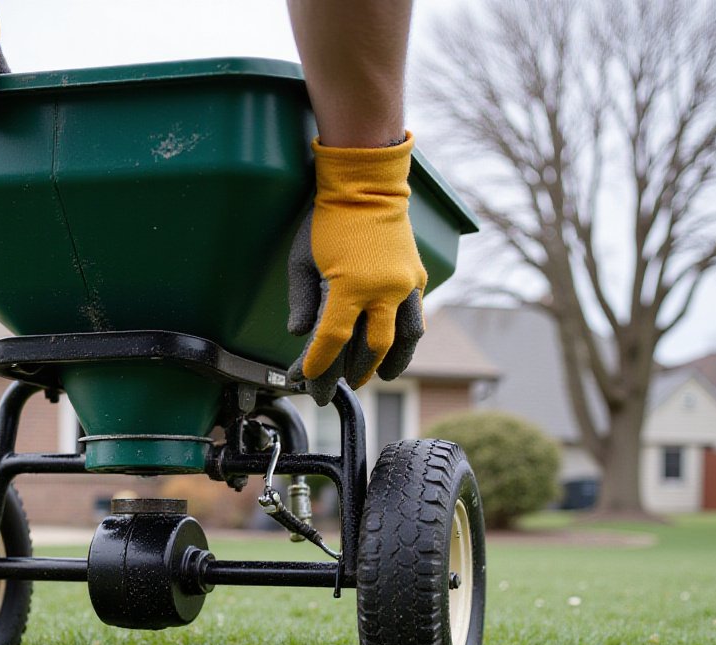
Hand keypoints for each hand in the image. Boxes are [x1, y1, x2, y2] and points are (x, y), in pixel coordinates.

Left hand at [287, 133, 427, 404]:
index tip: (306, 379)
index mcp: (350, 285)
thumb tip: (299, 334)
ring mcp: (404, 285)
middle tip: (334, 389)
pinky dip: (405, 340)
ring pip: (403, 340)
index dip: (318, 363)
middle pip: (370, 347)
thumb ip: (302, 299)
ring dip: (389, 364)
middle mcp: (383, 290)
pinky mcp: (416, 278)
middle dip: (350, 373)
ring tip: (377, 378)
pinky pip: (415, 319)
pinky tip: (396, 350)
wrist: (368, 184)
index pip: (332, 338)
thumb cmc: (328, 219)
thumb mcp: (303, 258)